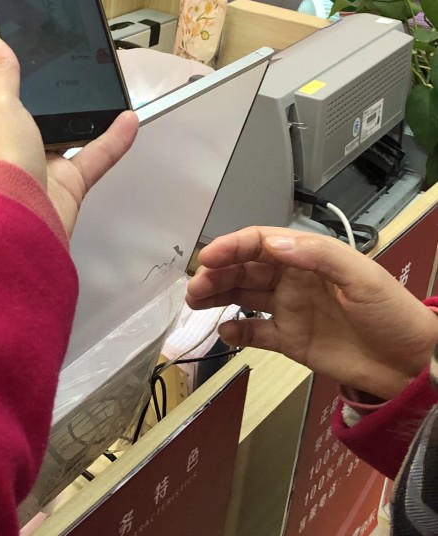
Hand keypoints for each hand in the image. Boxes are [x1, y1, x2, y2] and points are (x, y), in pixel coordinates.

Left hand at [0, 34, 137, 236]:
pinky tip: (129, 120)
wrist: (15, 223)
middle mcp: (7, 139)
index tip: (12, 33)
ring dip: (81, 112)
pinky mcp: (65, 184)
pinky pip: (94, 156)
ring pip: (63, 130)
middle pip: (27, 104)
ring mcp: (37, 162)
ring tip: (100, 86)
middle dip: (44, 84)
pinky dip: (113, 140)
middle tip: (66, 57)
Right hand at [187, 226, 437, 399]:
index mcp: (310, 258)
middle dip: (216, 273)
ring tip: (196, 302)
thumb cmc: (393, 315)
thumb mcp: (362, 277)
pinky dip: (236, 330)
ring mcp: (290, 310)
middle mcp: (294, 280)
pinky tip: (226, 331)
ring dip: (217, 295)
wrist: (412, 364)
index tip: (209, 258)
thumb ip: (318, 256)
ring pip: (242, 295)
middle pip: (244, 268)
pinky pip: (254, 332)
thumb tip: (274, 244)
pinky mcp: (290, 340)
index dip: (231, 247)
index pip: (260, 243)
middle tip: (196, 286)